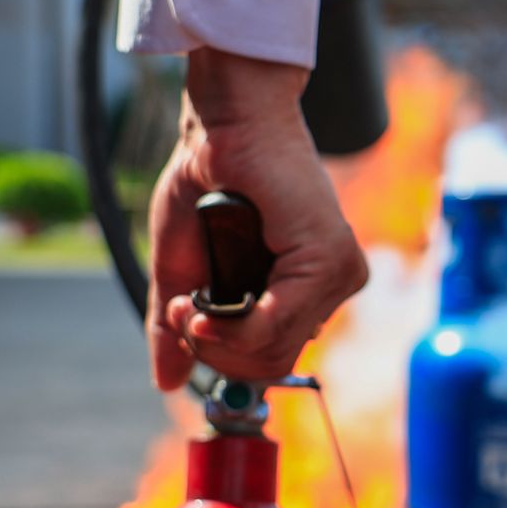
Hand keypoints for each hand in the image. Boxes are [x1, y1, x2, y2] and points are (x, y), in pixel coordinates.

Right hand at [147, 50, 367, 389]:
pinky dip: (232, 326)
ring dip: (214, 338)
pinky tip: (204, 306)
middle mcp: (331, 286)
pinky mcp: (332, 260)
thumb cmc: (209, 182)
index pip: (271, 359)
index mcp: (306, 289)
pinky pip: (277, 326)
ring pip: (272, 352)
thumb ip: (179, 327)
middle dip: (213, 351)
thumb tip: (167, 382)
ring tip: (187, 302)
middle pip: (271, 365)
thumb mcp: (183, 269)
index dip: (219, 356)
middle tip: (182, 312)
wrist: (226, 125)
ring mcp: (338, 275)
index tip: (183, 320)